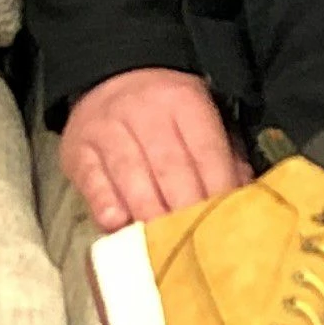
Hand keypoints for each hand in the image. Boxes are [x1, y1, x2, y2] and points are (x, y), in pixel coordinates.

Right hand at [59, 66, 251, 232]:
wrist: (108, 78)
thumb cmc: (165, 111)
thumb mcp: (199, 118)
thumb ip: (225, 155)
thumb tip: (244, 198)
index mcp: (184, 102)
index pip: (206, 151)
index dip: (218, 191)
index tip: (228, 226)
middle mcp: (145, 112)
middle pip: (170, 167)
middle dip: (186, 209)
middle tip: (199, 246)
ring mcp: (108, 129)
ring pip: (131, 175)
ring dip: (149, 212)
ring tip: (164, 246)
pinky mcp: (78, 149)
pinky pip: (92, 179)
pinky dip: (104, 203)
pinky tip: (117, 223)